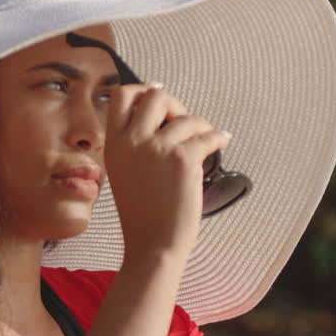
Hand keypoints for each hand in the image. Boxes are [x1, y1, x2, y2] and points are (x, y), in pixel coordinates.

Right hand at [103, 84, 230, 264]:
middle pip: (154, 95)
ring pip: (186, 117)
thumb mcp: (124, 173)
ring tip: (206, 139)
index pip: (120, 96)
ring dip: (201, 126)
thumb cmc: (142, 215)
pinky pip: (207, 135)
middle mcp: (131, 142)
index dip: (142, 90)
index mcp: (113, 145)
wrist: (153, 244)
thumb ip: (134, 144)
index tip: (157, 96)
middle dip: (174, 104)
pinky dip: (218, 138)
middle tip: (182, 121)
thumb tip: (160, 115)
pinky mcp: (181, 159)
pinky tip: (221, 142)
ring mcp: (155, 148)